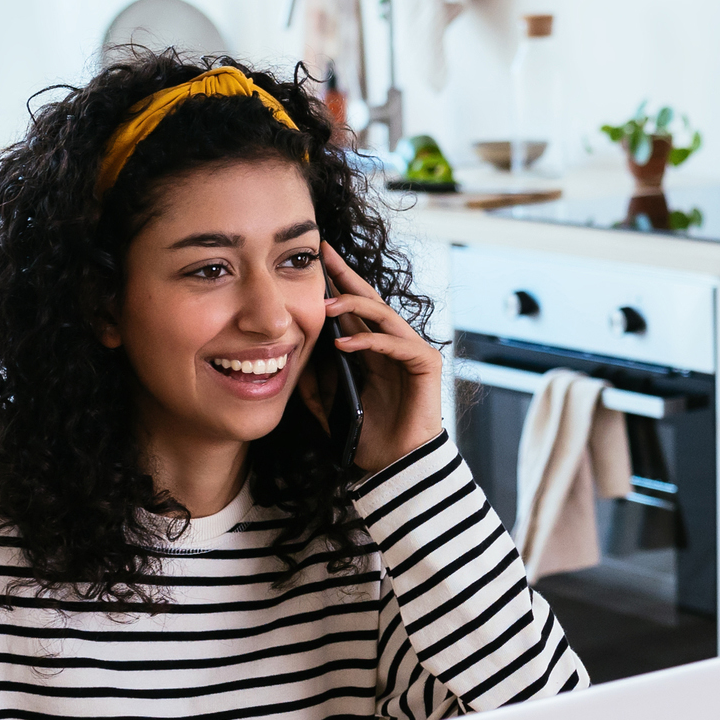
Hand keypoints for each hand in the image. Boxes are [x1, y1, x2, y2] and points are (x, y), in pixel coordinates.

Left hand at [319, 243, 443, 471]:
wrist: (397, 465)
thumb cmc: (370, 437)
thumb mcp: (330, 406)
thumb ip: (315, 384)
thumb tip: (293, 359)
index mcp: (372, 351)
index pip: (352, 309)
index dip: (336, 283)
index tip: (314, 261)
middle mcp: (392, 344)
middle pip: (369, 300)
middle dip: (345, 276)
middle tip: (323, 254)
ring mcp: (411, 351)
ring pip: (383, 315)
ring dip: (354, 307)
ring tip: (325, 306)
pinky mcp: (425, 364)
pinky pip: (396, 343)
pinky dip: (370, 341)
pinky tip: (344, 345)